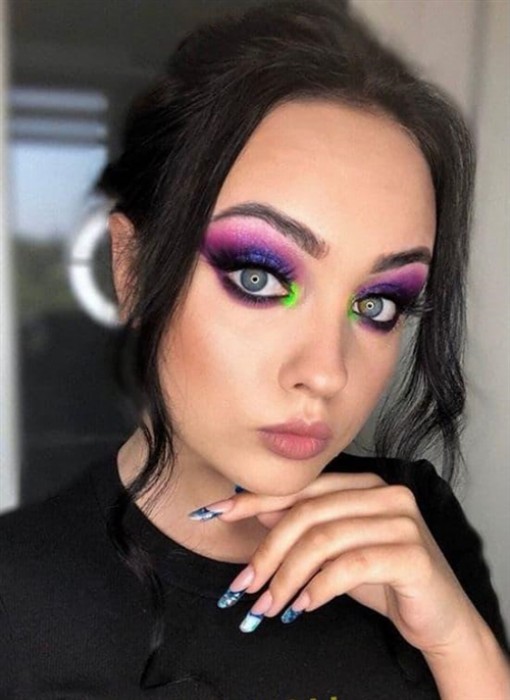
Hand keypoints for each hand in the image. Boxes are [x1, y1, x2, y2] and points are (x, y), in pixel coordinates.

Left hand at [196, 472, 479, 653]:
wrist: (441, 616)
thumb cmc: (385, 580)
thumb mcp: (337, 551)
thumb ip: (305, 527)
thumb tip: (257, 511)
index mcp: (364, 484)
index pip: (300, 488)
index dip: (254, 500)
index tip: (215, 514)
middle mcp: (384, 492)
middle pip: (307, 514)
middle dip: (267, 552)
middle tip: (243, 587)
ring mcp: (401, 519)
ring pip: (323, 540)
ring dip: (286, 577)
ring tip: (268, 606)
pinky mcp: (412, 553)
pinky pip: (349, 565)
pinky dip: (318, 588)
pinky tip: (303, 607)